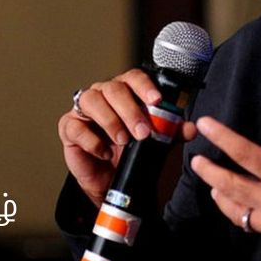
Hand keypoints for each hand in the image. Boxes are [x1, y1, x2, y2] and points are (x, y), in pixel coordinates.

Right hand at [57, 69, 197, 206]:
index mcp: (125, 92)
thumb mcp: (155, 145)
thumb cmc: (130, 155)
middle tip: (142, 132)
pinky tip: (103, 152)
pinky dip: (91, 140)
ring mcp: (83, 110)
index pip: (133, 78)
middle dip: (130, 110)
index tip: (156, 100)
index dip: (144, 86)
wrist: (110, 182)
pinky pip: (75, 126)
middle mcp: (103, 95)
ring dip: (110, 120)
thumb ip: (171, 133)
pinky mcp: (69, 128)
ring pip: (92, 100)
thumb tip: (191, 128)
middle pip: (113, 88)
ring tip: (123, 140)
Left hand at [190, 86, 260, 260]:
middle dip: (209, 173)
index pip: (245, 154)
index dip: (222, 137)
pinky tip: (258, 214)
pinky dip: (256, 220)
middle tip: (196, 163)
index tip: (206, 125)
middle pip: (230, 188)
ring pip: (239, 215)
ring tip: (216, 189)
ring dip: (224, 200)